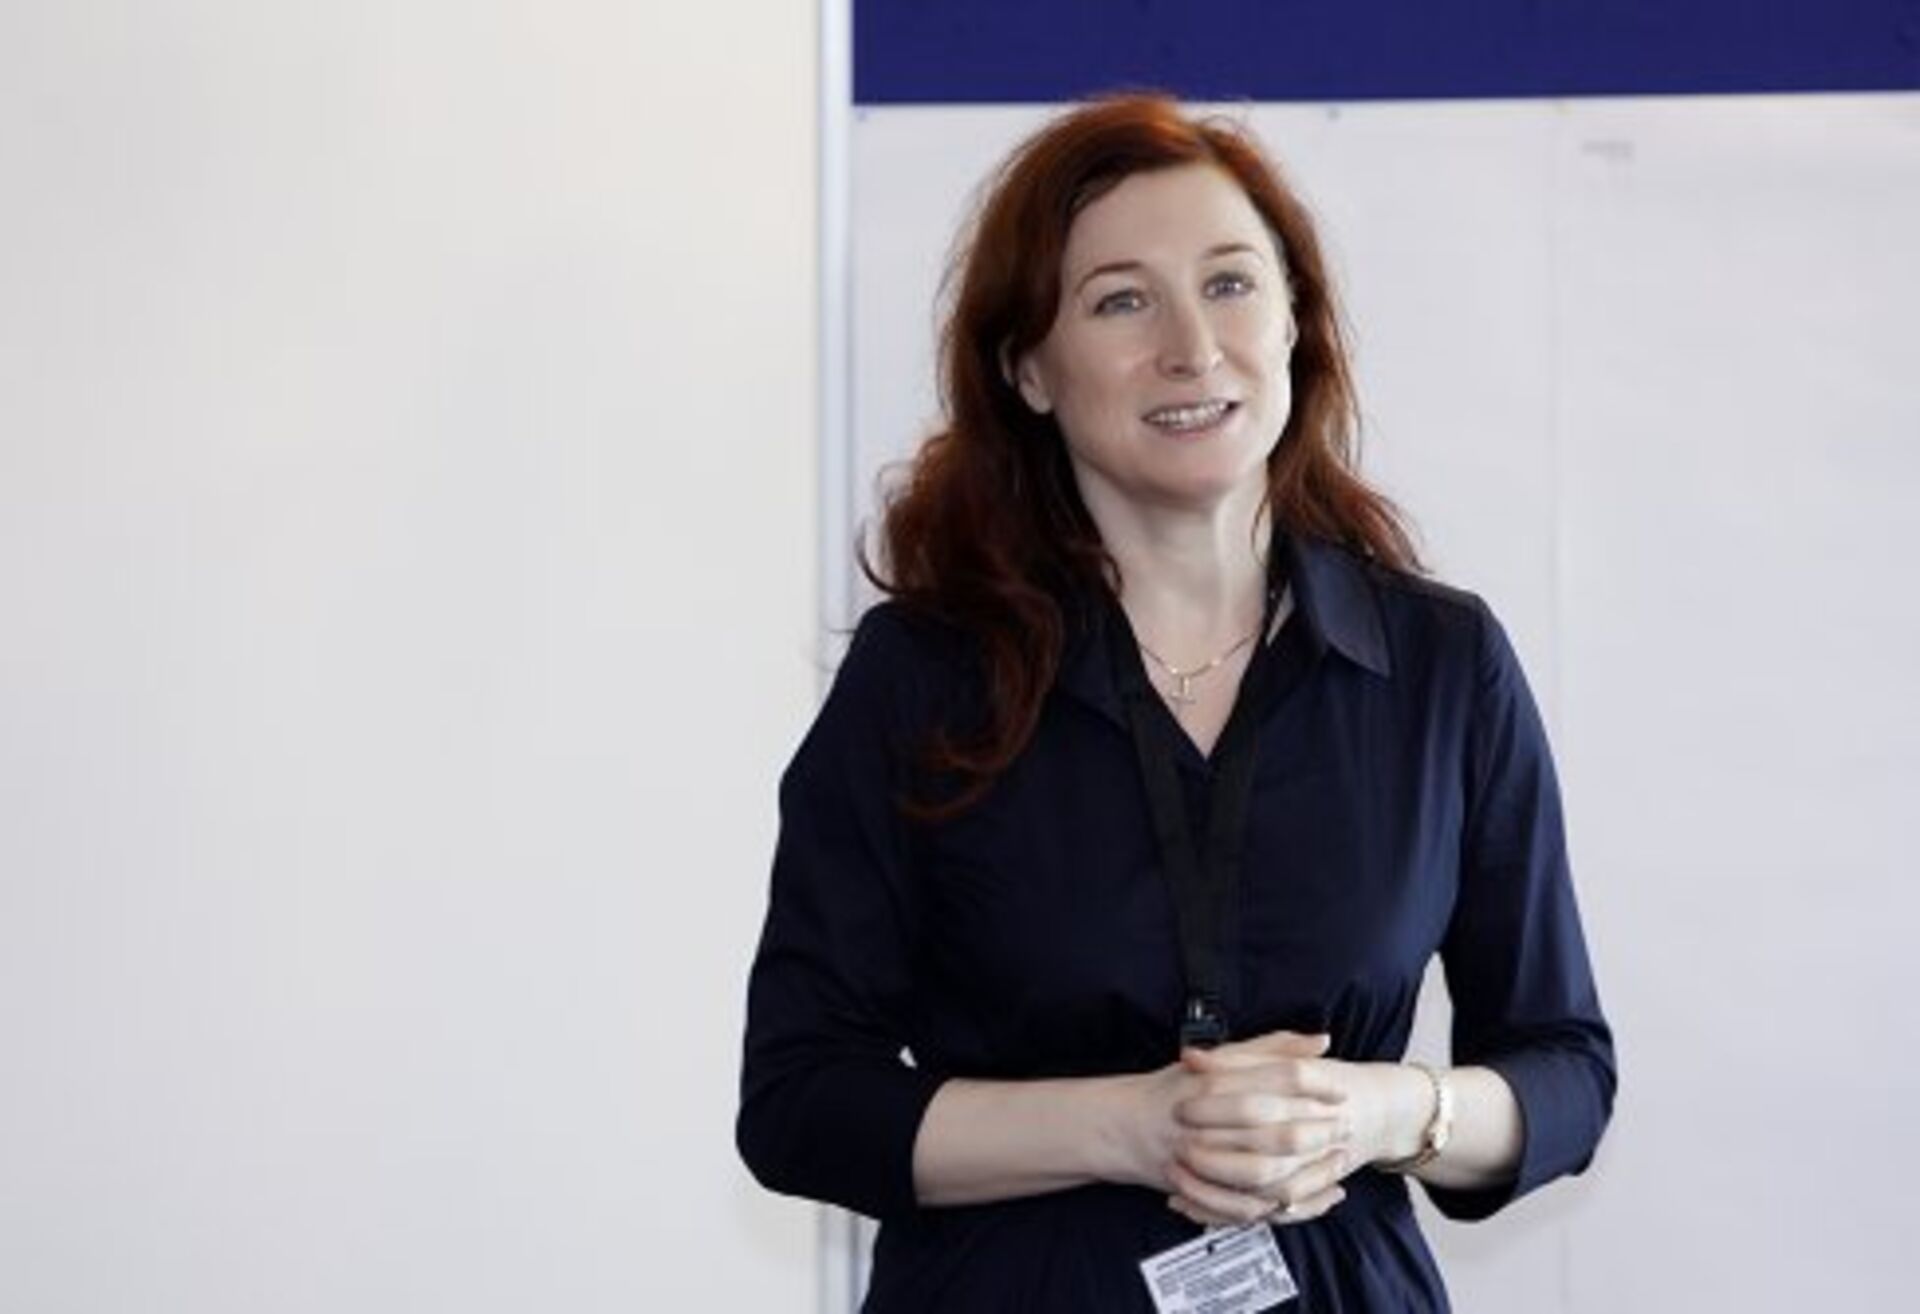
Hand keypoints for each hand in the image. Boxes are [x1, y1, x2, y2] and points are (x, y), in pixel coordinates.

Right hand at [1106, 1029, 1332, 1214]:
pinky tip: (1313, 1194)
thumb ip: (1271, 1047)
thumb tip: (1321, 1041)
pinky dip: (1284, 1204)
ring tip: (1335, 1159)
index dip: (1316, 1086)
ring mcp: (1204, 1157)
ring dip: (1309, 1169)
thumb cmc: (1174, 1087)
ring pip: (1269, 1172)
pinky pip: (1252, 1204)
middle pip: (1279, 1128)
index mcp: (1217, 1080)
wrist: (1123, 1126)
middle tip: (1345, 1126)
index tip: (1339, 1091)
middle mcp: (1210, 1118)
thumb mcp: (1221, 1057)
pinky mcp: (1202, 1188)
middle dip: (1319, 1130)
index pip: (1278, 1079)